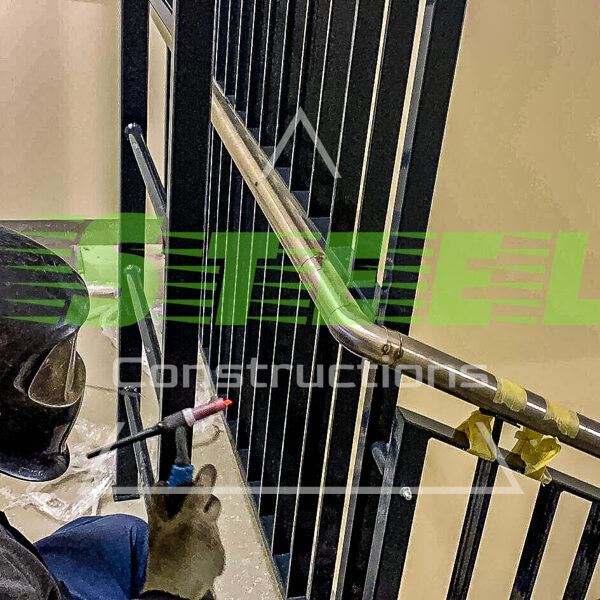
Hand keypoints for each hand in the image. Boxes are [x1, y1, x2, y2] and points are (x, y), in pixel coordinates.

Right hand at [143, 464, 224, 599]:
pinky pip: (216, 543)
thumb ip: (159, 504)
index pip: (203, 487)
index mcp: (192, 516)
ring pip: (214, 525)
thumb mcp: (156, 530)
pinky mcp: (221, 557)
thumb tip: (162, 484)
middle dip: (206, 502)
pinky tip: (194, 553)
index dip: (207, 475)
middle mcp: (208, 526)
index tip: (208, 469)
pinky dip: (207, 544)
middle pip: (215, 503)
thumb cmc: (161, 561)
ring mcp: (217, 542)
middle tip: (193, 508)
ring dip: (204, 526)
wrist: (171, 593)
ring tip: (188, 539)